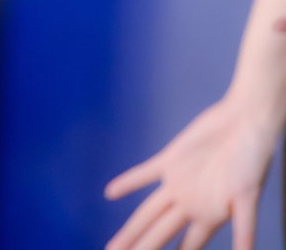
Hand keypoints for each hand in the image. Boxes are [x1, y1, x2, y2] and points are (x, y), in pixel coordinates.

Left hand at [104, 94, 276, 249]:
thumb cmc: (253, 162)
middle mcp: (189, 205)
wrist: (245, 123)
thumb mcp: (248, 199)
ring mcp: (177, 184)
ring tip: (113, 247)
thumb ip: (244, 230)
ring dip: (131, 229)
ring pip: (148, 212)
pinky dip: (127, 183)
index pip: (185, 249)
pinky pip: (144, 174)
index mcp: (208, 219)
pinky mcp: (171, 160)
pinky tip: (109, 193)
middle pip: (159, 234)